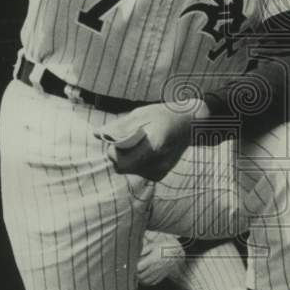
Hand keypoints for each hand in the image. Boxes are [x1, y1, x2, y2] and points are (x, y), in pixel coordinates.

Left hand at [95, 100, 209, 181]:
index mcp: (154, 146)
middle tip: (127, 139)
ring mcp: (160, 171)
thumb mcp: (141, 114)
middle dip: (117, 155)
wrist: (191, 124)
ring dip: (126, 157)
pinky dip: (135, 161)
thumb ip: (119, 126)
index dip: (113, 150)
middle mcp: (158, 162)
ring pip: (127, 170)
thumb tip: (98, 134)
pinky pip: (136, 171)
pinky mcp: (159, 175)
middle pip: (121, 168)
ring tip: (139, 142)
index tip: (118, 137)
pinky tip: (145, 149)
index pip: (120, 160)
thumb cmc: (165, 114)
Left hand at [137, 233, 184, 285]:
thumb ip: (144, 249)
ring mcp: (159, 273)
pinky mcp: (162, 276)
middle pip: (141, 276)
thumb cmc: (164, 247)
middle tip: (132, 271)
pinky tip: (144, 278)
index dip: (133, 267)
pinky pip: (153, 282)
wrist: (176, 252)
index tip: (131, 265)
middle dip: (135, 274)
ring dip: (140, 279)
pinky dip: (147, 282)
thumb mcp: (154, 245)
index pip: (139, 267)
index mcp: (152, 259)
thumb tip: (136, 253)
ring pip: (146, 281)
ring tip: (137, 275)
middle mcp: (155, 268)